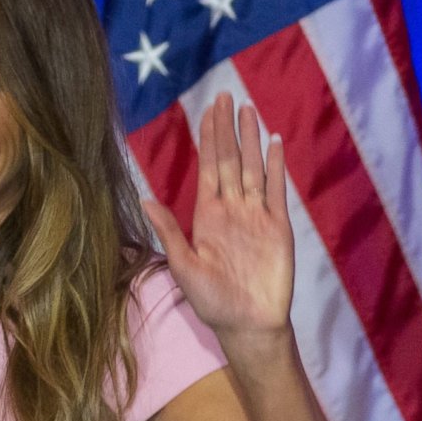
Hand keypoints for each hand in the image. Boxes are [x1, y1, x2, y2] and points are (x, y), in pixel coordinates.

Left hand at [143, 95, 295, 352]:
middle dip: (227, 129)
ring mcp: (256, 215)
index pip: (207, 167)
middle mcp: (231, 209)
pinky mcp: (278, 226)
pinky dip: (275, 165)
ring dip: (250, 139)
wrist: (248, 324)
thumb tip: (144, 199)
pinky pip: (276, 189)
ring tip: (249, 109)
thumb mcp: (183, 266)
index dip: (207, 138)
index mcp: (207, 215)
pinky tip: (274, 143)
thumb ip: (169, 232)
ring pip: (252, 167)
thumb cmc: (212, 301)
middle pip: (229, 159)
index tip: (206, 110)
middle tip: (225, 96)